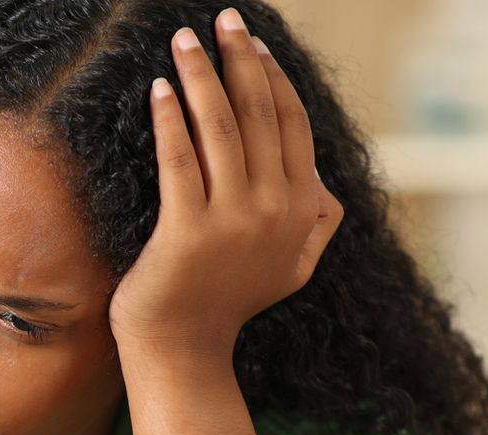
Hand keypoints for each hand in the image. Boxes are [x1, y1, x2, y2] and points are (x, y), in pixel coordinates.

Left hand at [109, 8, 342, 359]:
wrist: (184, 350)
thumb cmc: (228, 303)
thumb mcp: (290, 269)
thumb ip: (316, 226)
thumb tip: (327, 191)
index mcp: (301, 209)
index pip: (292, 126)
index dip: (275, 78)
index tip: (255, 44)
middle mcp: (275, 210)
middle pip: (261, 115)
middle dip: (241, 60)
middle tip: (224, 20)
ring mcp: (233, 221)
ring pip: (222, 128)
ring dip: (202, 75)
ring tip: (183, 40)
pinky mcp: (187, 231)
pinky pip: (180, 160)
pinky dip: (172, 119)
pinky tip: (160, 89)